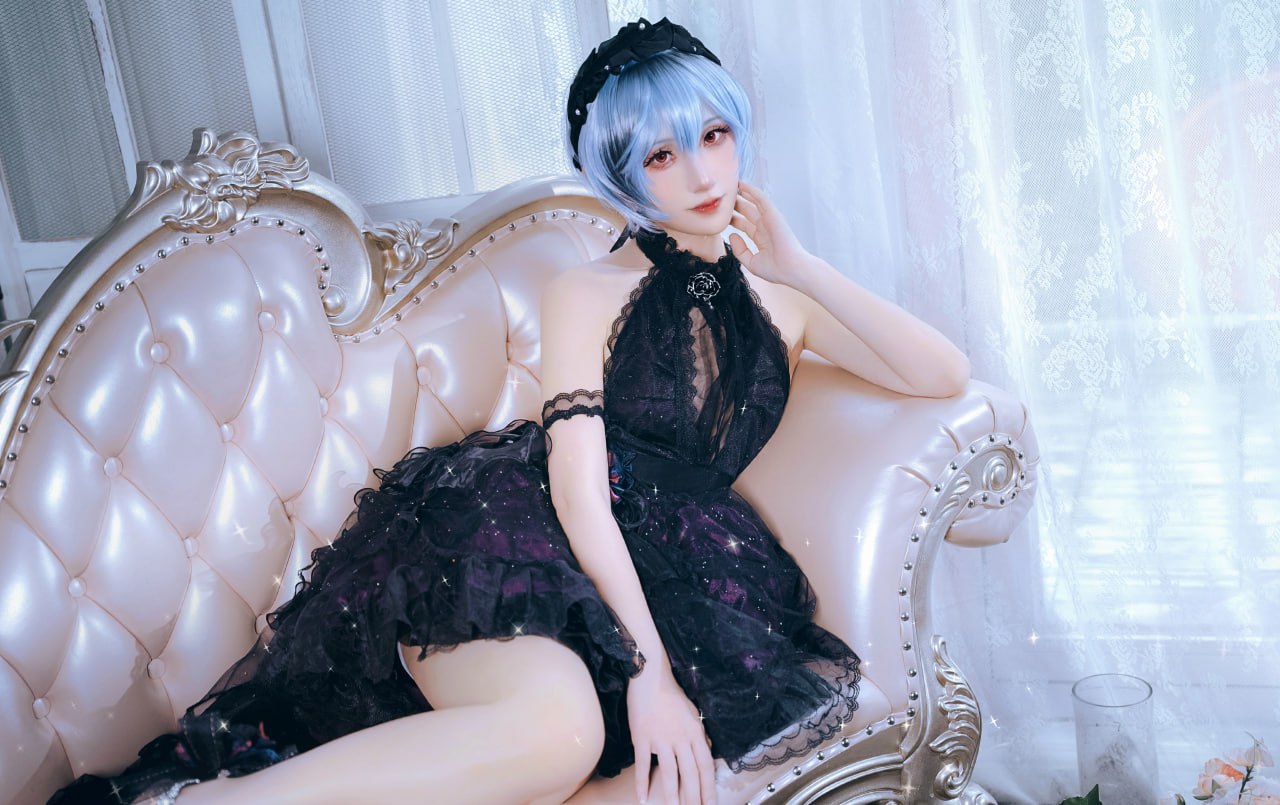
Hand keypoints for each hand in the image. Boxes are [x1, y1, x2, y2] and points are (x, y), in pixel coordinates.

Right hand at [628, 665, 716, 804]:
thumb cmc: (671, 694)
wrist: (650, 678)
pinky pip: (643, 765)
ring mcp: (661, 739)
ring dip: (672, 795)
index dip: (709, 787)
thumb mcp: (693, 712)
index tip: (710, 804)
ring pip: (670, 773)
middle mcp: (681, 738)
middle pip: (690, 774)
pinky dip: (642, 783)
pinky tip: (642, 798)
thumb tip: (707, 748)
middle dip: (693, 797)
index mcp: (696, 733)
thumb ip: (700, 733)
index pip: (706, 766)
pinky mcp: (642, 738)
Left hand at [728, 179, 812, 288]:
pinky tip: (742, 185)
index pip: (743, 224)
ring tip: (731, 184)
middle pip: (747, 212)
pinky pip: (762, 199)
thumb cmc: (776, 270)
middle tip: (722, 196)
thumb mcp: (751, 262)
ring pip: (753, 202)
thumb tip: (732, 236)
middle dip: (735, 204)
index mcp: (760, 238)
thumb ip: (740, 250)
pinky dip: (752, 191)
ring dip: (743, 193)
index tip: (720, 214)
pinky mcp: (774, 215)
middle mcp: (764, 227)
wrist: (791, 270)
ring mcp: (769, 220)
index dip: (732, 218)